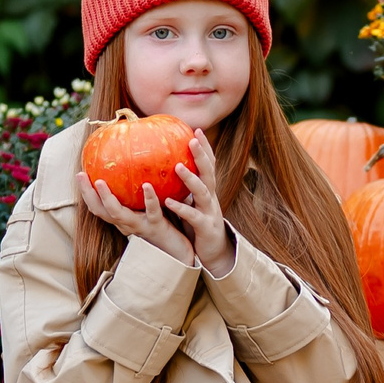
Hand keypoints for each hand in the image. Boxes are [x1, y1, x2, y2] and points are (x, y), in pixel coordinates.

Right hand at [76, 170, 196, 267]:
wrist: (181, 251)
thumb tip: (135, 166)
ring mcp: (141, 226)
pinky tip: (146, 185)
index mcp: (124, 219)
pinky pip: (152, 211)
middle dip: (88, 194)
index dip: (86, 193)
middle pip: (101, 211)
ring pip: (118, 214)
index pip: (98, 207)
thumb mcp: (149, 209)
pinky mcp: (157, 226)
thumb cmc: (165, 227)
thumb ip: (139, 193)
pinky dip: (149, 198)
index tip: (79, 174)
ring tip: (101, 182)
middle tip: (80, 175)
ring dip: (108, 198)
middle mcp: (128, 224)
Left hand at [166, 131, 233, 277]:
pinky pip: (193, 217)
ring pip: (203, 192)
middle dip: (202, 155)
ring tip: (177, 167)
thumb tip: (168, 170)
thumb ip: (184, 189)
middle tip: (193, 138)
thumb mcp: (194, 204)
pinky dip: (182, 208)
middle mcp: (211, 199)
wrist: (215, 253)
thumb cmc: (199, 226)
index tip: (196, 129)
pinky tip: (169, 202)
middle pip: (209, 172)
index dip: (204, 148)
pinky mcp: (205, 228)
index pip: (209, 165)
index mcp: (208, 191)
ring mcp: (210, 212)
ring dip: (191, 179)